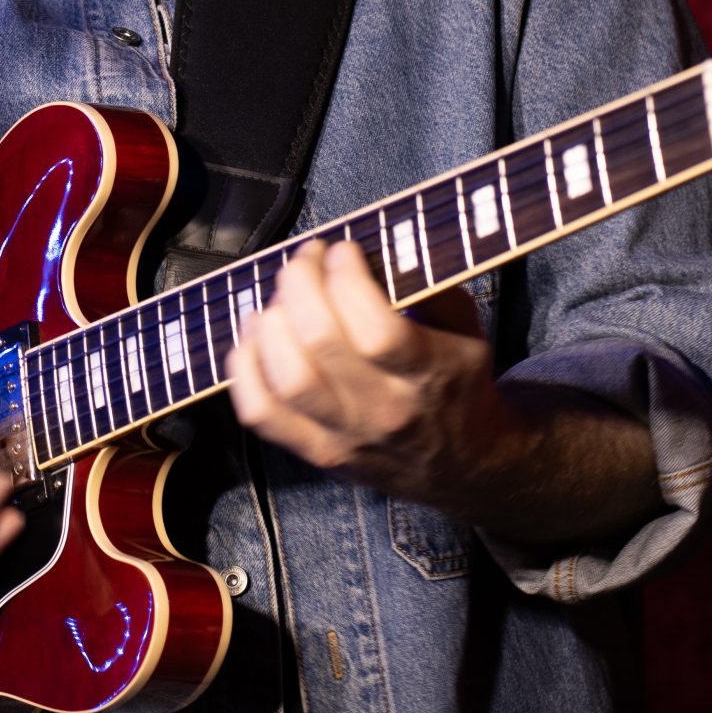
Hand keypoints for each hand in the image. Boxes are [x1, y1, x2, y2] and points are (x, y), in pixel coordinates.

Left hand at [225, 240, 526, 510]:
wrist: (462, 467)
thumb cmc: (458, 385)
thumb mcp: (466, 331)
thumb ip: (430, 287)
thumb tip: (378, 245)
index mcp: (426, 376)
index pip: (375, 328)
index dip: (347, 278)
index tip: (343, 250)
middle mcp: (383, 411)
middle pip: (320, 343)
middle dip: (302, 283)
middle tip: (306, 260)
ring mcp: (344, 436)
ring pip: (287, 379)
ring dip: (272, 322)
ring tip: (281, 297)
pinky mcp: (314, 452)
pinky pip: (260, 413)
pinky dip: (245, 368)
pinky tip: (257, 335)